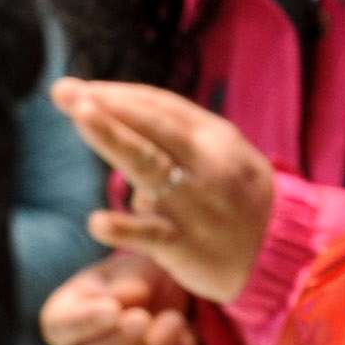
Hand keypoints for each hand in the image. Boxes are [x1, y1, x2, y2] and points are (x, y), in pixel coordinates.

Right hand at [41, 252, 199, 344]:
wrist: (166, 304)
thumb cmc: (136, 280)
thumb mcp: (130, 268)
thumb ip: (126, 281)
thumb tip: (123, 300)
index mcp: (61, 322)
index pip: (60, 328)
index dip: (85, 323)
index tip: (113, 309)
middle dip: (119, 344)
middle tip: (143, 318)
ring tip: (176, 320)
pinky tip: (187, 339)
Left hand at [54, 80, 276, 305]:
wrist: (281, 255)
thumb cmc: (239, 197)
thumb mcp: (224, 153)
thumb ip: (179, 133)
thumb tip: (124, 112)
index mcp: (213, 138)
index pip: (158, 107)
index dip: (116, 95)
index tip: (76, 90)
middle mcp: (205, 165)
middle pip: (151, 127)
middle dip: (107, 106)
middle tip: (64, 92)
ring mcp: (194, 205)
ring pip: (148, 167)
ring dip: (113, 139)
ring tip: (81, 117)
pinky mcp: (186, 246)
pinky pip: (150, 235)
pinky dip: (124, 228)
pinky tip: (96, 223)